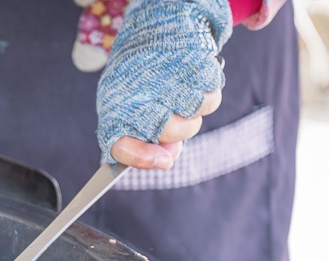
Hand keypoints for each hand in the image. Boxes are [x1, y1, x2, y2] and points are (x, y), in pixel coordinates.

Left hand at [96, 0, 232, 169]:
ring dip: (195, 109)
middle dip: (179, 130)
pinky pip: (212, 93)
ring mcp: (167, 76)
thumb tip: (165, 160)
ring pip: (198, 112)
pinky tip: (192, 79)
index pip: (121, 144)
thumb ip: (146, 145)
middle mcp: (138, 93)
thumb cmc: (140, 84)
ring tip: (181, 92)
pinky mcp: (193, 61)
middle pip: (173, 131)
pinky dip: (207, 90)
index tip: (162, 161)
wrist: (154, 30)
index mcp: (115, 109)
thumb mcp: (132, 114)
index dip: (141, 157)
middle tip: (173, 115)